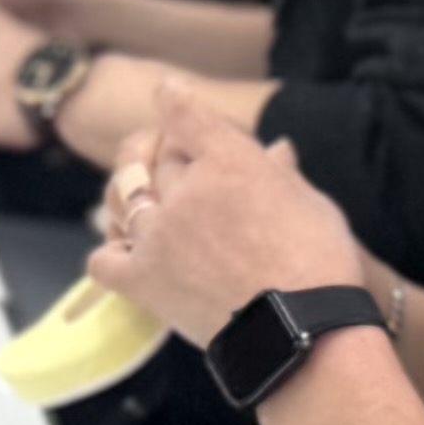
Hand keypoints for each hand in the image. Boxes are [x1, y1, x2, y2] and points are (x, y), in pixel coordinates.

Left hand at [90, 113, 370, 346]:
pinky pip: (103, 258)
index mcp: (228, 160)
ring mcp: (158, 234)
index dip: (172, 100)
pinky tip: (126, 255)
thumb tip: (278, 148)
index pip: (183, 113)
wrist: (300, 331)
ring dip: (134, 196)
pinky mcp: (142, 280)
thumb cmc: (320, 264)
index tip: (166, 93)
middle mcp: (185, 189)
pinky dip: (111, 253)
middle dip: (168, 158)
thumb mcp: (312, 204)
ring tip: (149, 207)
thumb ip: (282, 173)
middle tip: (183, 172)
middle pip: (158, 157)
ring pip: (124, 197)